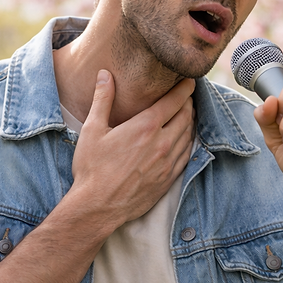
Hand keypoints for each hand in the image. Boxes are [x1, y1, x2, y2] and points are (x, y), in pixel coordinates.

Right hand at [71, 70, 194, 229]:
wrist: (98, 207)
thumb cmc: (92, 168)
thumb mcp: (92, 129)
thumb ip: (102, 99)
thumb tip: (104, 75)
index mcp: (145, 127)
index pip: (175, 101)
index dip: (185, 88)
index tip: (189, 80)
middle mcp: (162, 143)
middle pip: (186, 116)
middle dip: (188, 102)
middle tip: (187, 95)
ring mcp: (168, 163)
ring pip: (189, 135)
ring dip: (190, 121)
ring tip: (187, 113)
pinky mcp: (169, 178)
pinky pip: (187, 154)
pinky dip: (189, 141)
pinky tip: (184, 138)